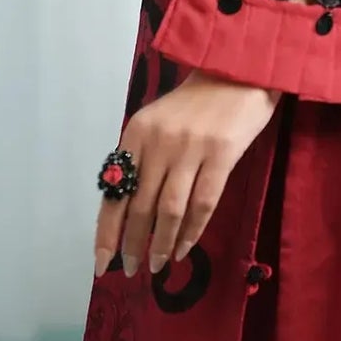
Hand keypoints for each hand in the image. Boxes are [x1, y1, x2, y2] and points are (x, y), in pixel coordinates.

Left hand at [94, 69, 280, 279]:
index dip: (106, 231)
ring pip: (169, 210)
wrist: (239, 70)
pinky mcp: (221, 153)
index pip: (114, 192)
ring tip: (157, 265)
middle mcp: (159, 141)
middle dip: (132, 244)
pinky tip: (184, 248)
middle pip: (140, 206)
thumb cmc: (197, 102)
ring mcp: (190, 148)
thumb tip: (127, 212)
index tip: (101, 262)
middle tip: (130, 270)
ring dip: (160, 243)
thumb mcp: (158, 122)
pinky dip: (191, 231)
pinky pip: (203, 203)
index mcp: (136, 133)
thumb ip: (142, 158)